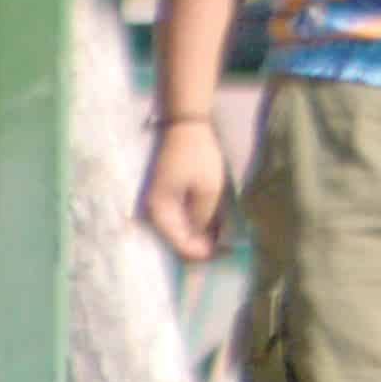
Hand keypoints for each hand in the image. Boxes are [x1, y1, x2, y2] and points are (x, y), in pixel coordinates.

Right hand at [137, 117, 232, 263]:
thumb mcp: (207, 190)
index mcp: (160, 210)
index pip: (178, 242)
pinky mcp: (167, 195)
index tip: (222, 255)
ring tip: (223, 241)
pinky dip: (195, 222)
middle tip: (225, 250)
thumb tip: (201, 237)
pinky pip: (180, 216)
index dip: (199, 252)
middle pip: (177, 238)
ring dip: (198, 236)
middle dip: (199, 246)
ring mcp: (160, 202)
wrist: (185, 126)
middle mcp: (154, 210)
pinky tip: (214, 226)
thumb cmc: (197, 156)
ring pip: (179, 228)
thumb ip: (203, 218)